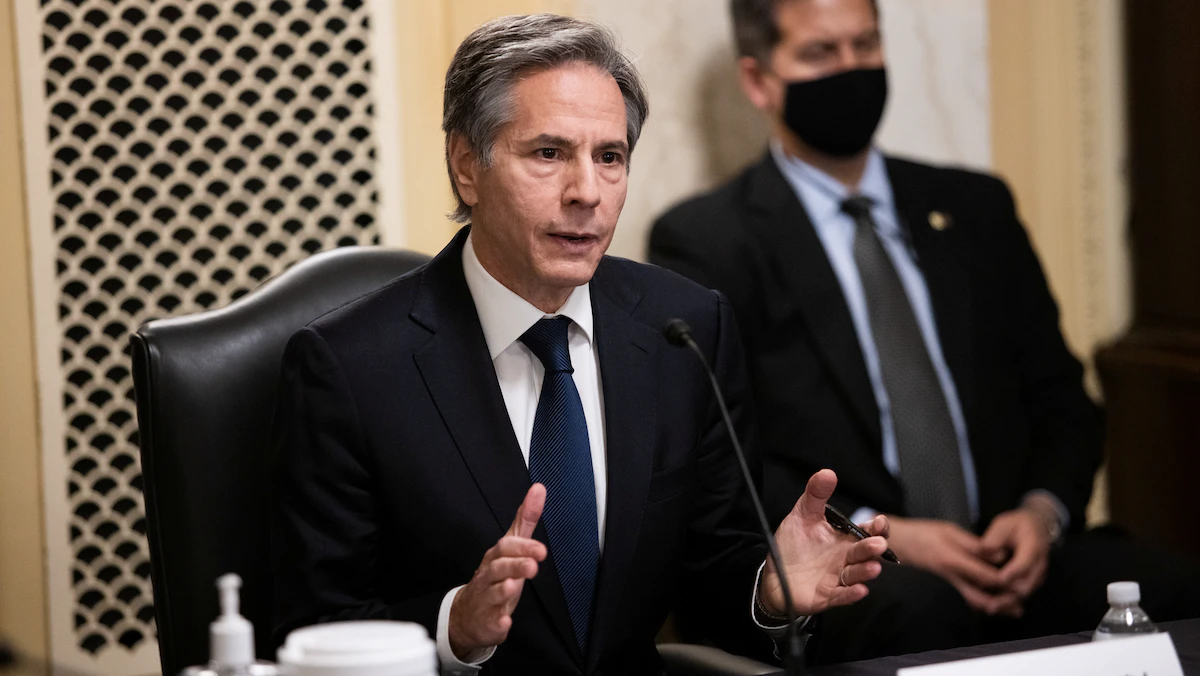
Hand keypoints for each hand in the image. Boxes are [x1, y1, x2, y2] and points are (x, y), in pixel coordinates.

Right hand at [448, 484, 547, 659]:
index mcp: (496, 557)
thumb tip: (539, 489)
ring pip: (493, 593)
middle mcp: (489, 576)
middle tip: (533, 566)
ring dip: (504, 589)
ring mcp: (487, 599)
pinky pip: (492, 622)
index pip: (506, 547)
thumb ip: (525, 519)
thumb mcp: (511, 546)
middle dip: (515, 565)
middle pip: (498, 568)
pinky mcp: (489, 621)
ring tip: (516, 585)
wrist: (468, 614)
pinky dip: (498, 622)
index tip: (541, 550)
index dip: (523, 547)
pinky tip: (506, 621)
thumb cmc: (494, 576)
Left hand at [759, 469, 890, 616]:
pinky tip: (860, 590)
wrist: (774, 572)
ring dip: (866, 572)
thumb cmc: (793, 544)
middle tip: (878, 544)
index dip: (877, 527)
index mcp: (844, 538)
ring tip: (872, 567)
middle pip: (864, 553)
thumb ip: (815, 495)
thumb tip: (827, 473)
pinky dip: (851, 594)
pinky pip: (842, 596)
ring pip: (857, 575)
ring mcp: (837, 577)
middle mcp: (845, 558)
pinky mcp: (827, 595)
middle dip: (872, 548)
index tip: (879, 522)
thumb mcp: (803, 515)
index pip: (867, 531)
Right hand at [886, 516, 1020, 615]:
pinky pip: (969, 598)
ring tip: (1015, 608)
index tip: (1022, 577)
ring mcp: (948, 582)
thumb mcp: (949, 530)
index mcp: (952, 559)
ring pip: (975, 603)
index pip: (985, 575)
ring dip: (996, 607)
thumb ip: (973, 544)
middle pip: (981, 599)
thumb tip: (998, 554)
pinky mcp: (948, 584)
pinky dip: (985, 602)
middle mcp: (951, 575)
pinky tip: (998, 602)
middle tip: (1021, 599)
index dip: (1006, 579)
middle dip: (1003, 602)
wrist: (897, 543)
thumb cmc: (922, 533)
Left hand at [980, 506, 1050, 601]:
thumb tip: (983, 550)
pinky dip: (1008, 603)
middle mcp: (1039, 566)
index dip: (1013, 572)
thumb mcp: (1004, 524)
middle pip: (1026, 586)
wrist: (1036, 529)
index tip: (999, 579)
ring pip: (1024, 596)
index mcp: (1033, 547)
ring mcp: (1037, 577)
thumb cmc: (1017, 526)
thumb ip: (994, 537)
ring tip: (988, 608)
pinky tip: (992, 606)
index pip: (1025, 563)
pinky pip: (1021, 597)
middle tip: (989, 603)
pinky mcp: (1031, 584)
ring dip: (1007, 603)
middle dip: (1008, 596)